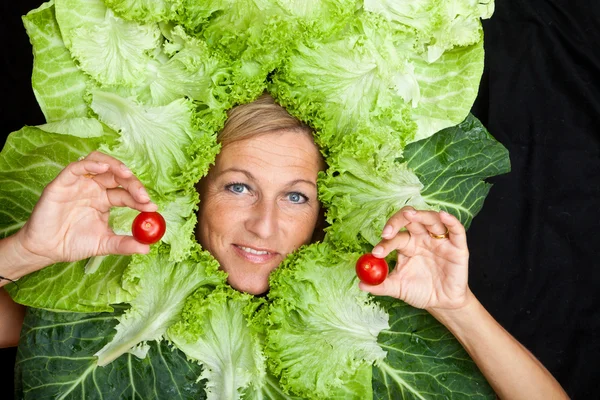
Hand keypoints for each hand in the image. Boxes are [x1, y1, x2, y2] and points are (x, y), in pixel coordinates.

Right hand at [13, 151, 157, 271]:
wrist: (45, 250)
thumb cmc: (72, 243)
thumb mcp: (103, 244)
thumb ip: (124, 244)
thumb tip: (147, 248)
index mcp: (105, 200)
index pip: (127, 194)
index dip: (140, 198)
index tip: (152, 207)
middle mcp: (94, 188)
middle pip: (117, 175)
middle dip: (133, 183)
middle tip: (143, 196)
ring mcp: (79, 184)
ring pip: (99, 163)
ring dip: (116, 166)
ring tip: (128, 176)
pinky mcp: (62, 183)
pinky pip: (77, 167)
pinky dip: (91, 165)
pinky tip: (104, 169)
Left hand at [359, 207, 470, 310]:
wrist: (442, 304)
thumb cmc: (420, 291)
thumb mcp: (398, 289)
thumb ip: (380, 286)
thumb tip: (361, 284)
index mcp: (407, 244)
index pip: (395, 236)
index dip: (385, 242)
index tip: (376, 252)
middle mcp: (422, 238)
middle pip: (410, 219)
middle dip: (397, 221)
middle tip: (387, 231)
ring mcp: (440, 241)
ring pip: (431, 219)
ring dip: (421, 215)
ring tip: (410, 215)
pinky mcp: (458, 247)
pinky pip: (456, 230)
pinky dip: (451, 221)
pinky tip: (443, 216)